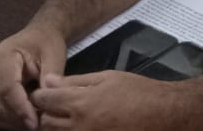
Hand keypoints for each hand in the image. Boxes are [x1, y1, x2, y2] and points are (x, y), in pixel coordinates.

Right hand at [0, 21, 67, 129]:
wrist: (39, 35)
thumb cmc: (46, 43)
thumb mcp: (54, 56)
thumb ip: (50, 78)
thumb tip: (47, 101)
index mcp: (3, 56)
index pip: (8, 88)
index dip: (21, 109)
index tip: (36, 123)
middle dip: (17, 118)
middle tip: (38, 125)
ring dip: (12, 122)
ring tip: (33, 122)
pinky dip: (8, 121)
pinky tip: (24, 118)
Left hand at [31, 72, 182, 130]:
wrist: (162, 115)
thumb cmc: (136, 92)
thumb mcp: (107, 78)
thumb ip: (75, 81)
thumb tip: (49, 81)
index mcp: (81, 103)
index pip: (45, 101)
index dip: (40, 96)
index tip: (44, 94)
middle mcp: (79, 127)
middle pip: (45, 123)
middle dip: (46, 113)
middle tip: (56, 106)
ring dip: (56, 126)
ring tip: (69, 117)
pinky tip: (81, 125)